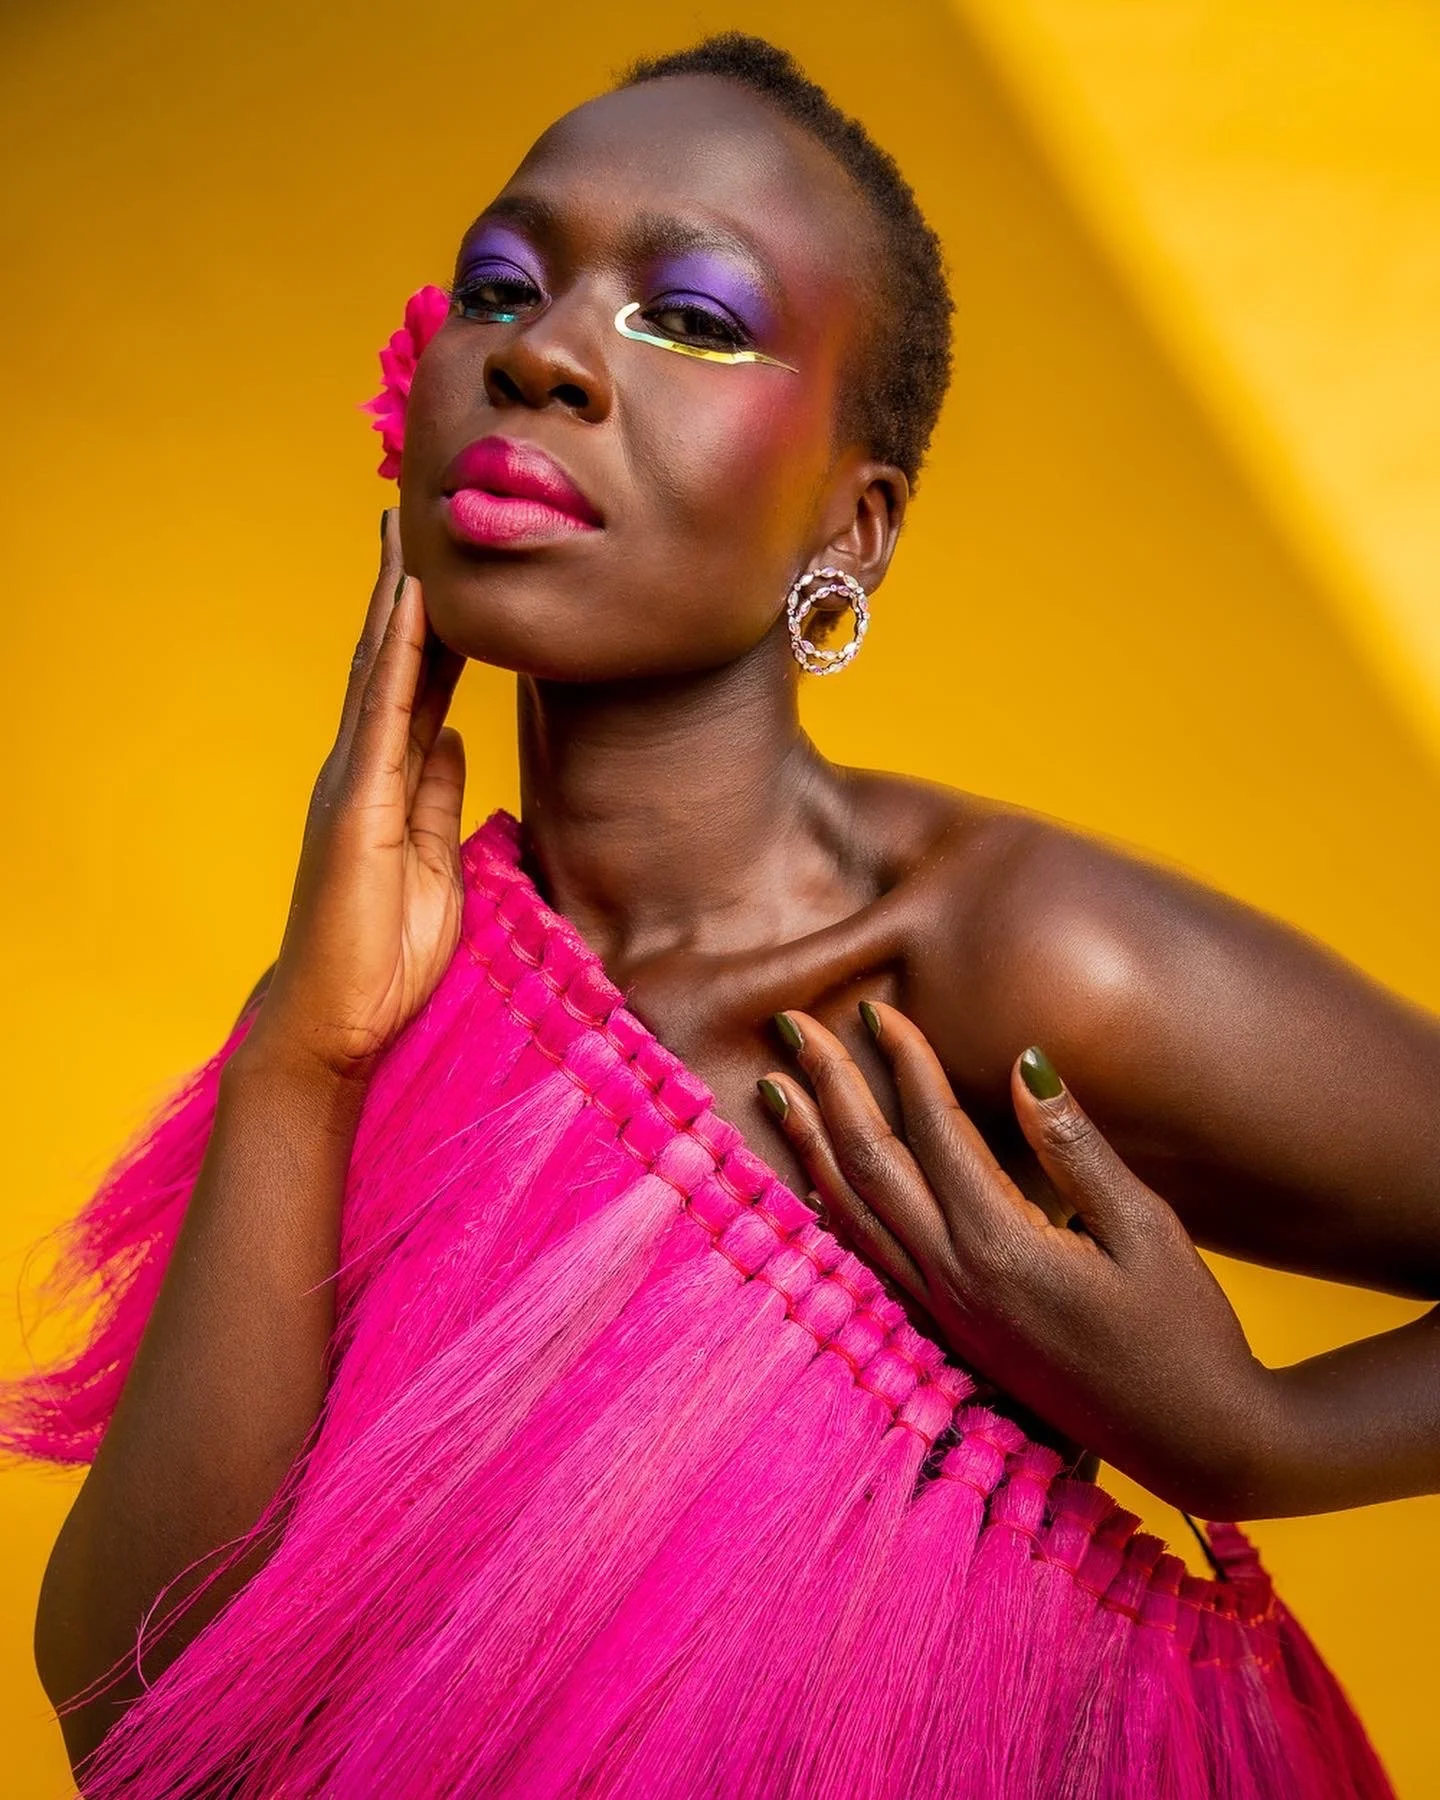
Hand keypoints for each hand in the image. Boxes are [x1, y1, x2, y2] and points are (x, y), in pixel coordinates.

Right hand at [237, 509, 467, 1086]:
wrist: (338, 1022)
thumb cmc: (383, 955)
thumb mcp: (436, 862)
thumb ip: (439, 797)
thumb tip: (454, 738)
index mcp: (391, 782)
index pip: (421, 687)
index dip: (440, 627)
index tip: (459, 571)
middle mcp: (366, 767)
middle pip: (392, 659)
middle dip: (407, 587)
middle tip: (415, 511)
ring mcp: (356, 780)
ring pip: (382, 668)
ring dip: (398, 596)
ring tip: (409, 528)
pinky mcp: (357, 803)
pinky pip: (384, 714)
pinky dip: (400, 654)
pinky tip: (414, 604)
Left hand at [757, 1003, 1276, 1517]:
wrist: (1196, 1440)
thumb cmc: (1186, 1331)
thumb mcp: (1145, 1228)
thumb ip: (1073, 1147)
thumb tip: (1024, 1062)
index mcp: (1002, 1246)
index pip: (932, 1129)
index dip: (902, 1059)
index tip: (874, 1006)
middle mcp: (956, 1279)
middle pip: (870, 1163)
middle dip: (829, 1087)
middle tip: (791, 1024)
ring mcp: (945, 1311)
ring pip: (852, 1211)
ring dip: (811, 1143)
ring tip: (775, 1088)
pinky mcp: (951, 1332)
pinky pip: (870, 1257)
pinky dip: (832, 1206)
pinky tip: (813, 1177)